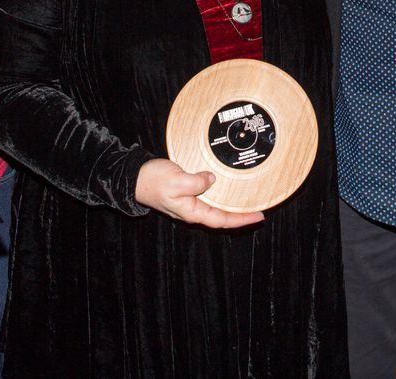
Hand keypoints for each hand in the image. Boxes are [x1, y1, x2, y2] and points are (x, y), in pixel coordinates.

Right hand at [134, 159, 264, 228]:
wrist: (134, 177)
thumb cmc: (153, 181)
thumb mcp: (177, 181)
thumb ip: (197, 182)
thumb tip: (213, 179)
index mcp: (192, 211)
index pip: (223, 219)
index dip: (242, 219)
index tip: (259, 216)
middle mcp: (193, 210)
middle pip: (222, 216)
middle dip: (241, 214)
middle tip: (260, 208)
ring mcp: (190, 202)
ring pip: (217, 206)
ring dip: (232, 204)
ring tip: (249, 199)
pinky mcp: (187, 192)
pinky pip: (209, 195)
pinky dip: (221, 193)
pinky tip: (228, 187)